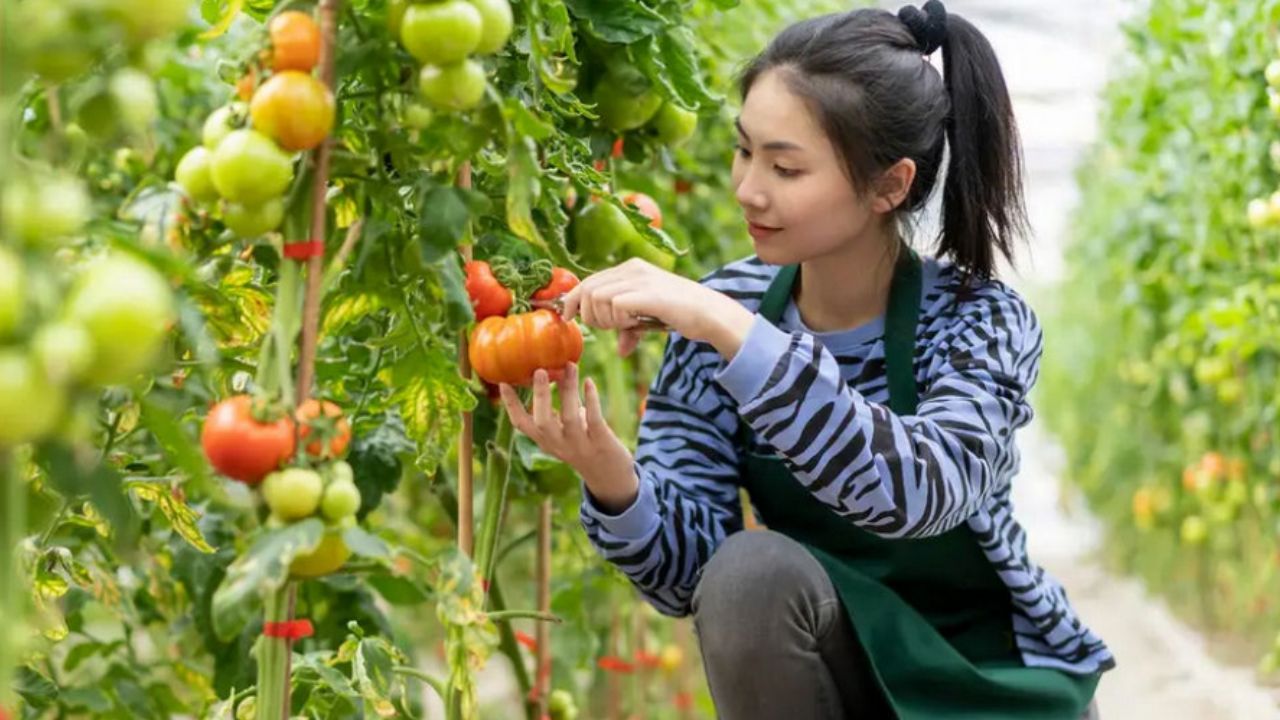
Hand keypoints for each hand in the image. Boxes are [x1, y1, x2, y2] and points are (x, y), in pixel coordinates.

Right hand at [498, 363, 638, 512]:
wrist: (609, 477)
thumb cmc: (585, 445)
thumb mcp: (565, 431)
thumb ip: (559, 409)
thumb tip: (555, 373)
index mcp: (545, 440)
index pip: (522, 424)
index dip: (511, 405)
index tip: (503, 383)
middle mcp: (559, 444)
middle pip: (543, 422)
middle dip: (541, 396)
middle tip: (539, 370)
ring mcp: (580, 445)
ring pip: (570, 417)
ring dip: (568, 390)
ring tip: (570, 366)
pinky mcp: (601, 442)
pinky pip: (593, 419)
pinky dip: (591, 399)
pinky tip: (589, 382)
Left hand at [559, 258, 754, 357]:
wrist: (709, 313)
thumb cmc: (681, 315)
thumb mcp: (648, 318)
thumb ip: (630, 327)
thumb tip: (619, 350)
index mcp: (630, 268)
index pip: (588, 281)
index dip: (573, 301)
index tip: (567, 317)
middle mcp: (632, 269)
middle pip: (588, 289)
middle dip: (590, 315)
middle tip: (611, 328)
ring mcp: (640, 279)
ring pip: (597, 298)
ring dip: (605, 320)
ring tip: (626, 326)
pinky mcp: (647, 293)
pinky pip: (615, 305)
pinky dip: (619, 320)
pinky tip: (634, 324)